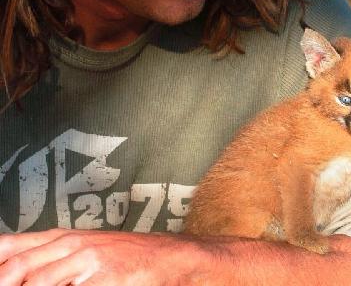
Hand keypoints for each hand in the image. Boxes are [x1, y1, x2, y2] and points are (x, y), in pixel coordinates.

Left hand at [0, 228, 213, 285]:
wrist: (167, 256)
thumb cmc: (126, 255)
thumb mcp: (87, 249)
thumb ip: (54, 258)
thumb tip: (21, 271)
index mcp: (63, 238)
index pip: (12, 246)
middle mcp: (72, 244)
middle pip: (19, 266)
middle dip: (5, 280)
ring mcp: (88, 260)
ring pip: (39, 280)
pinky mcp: (104, 278)